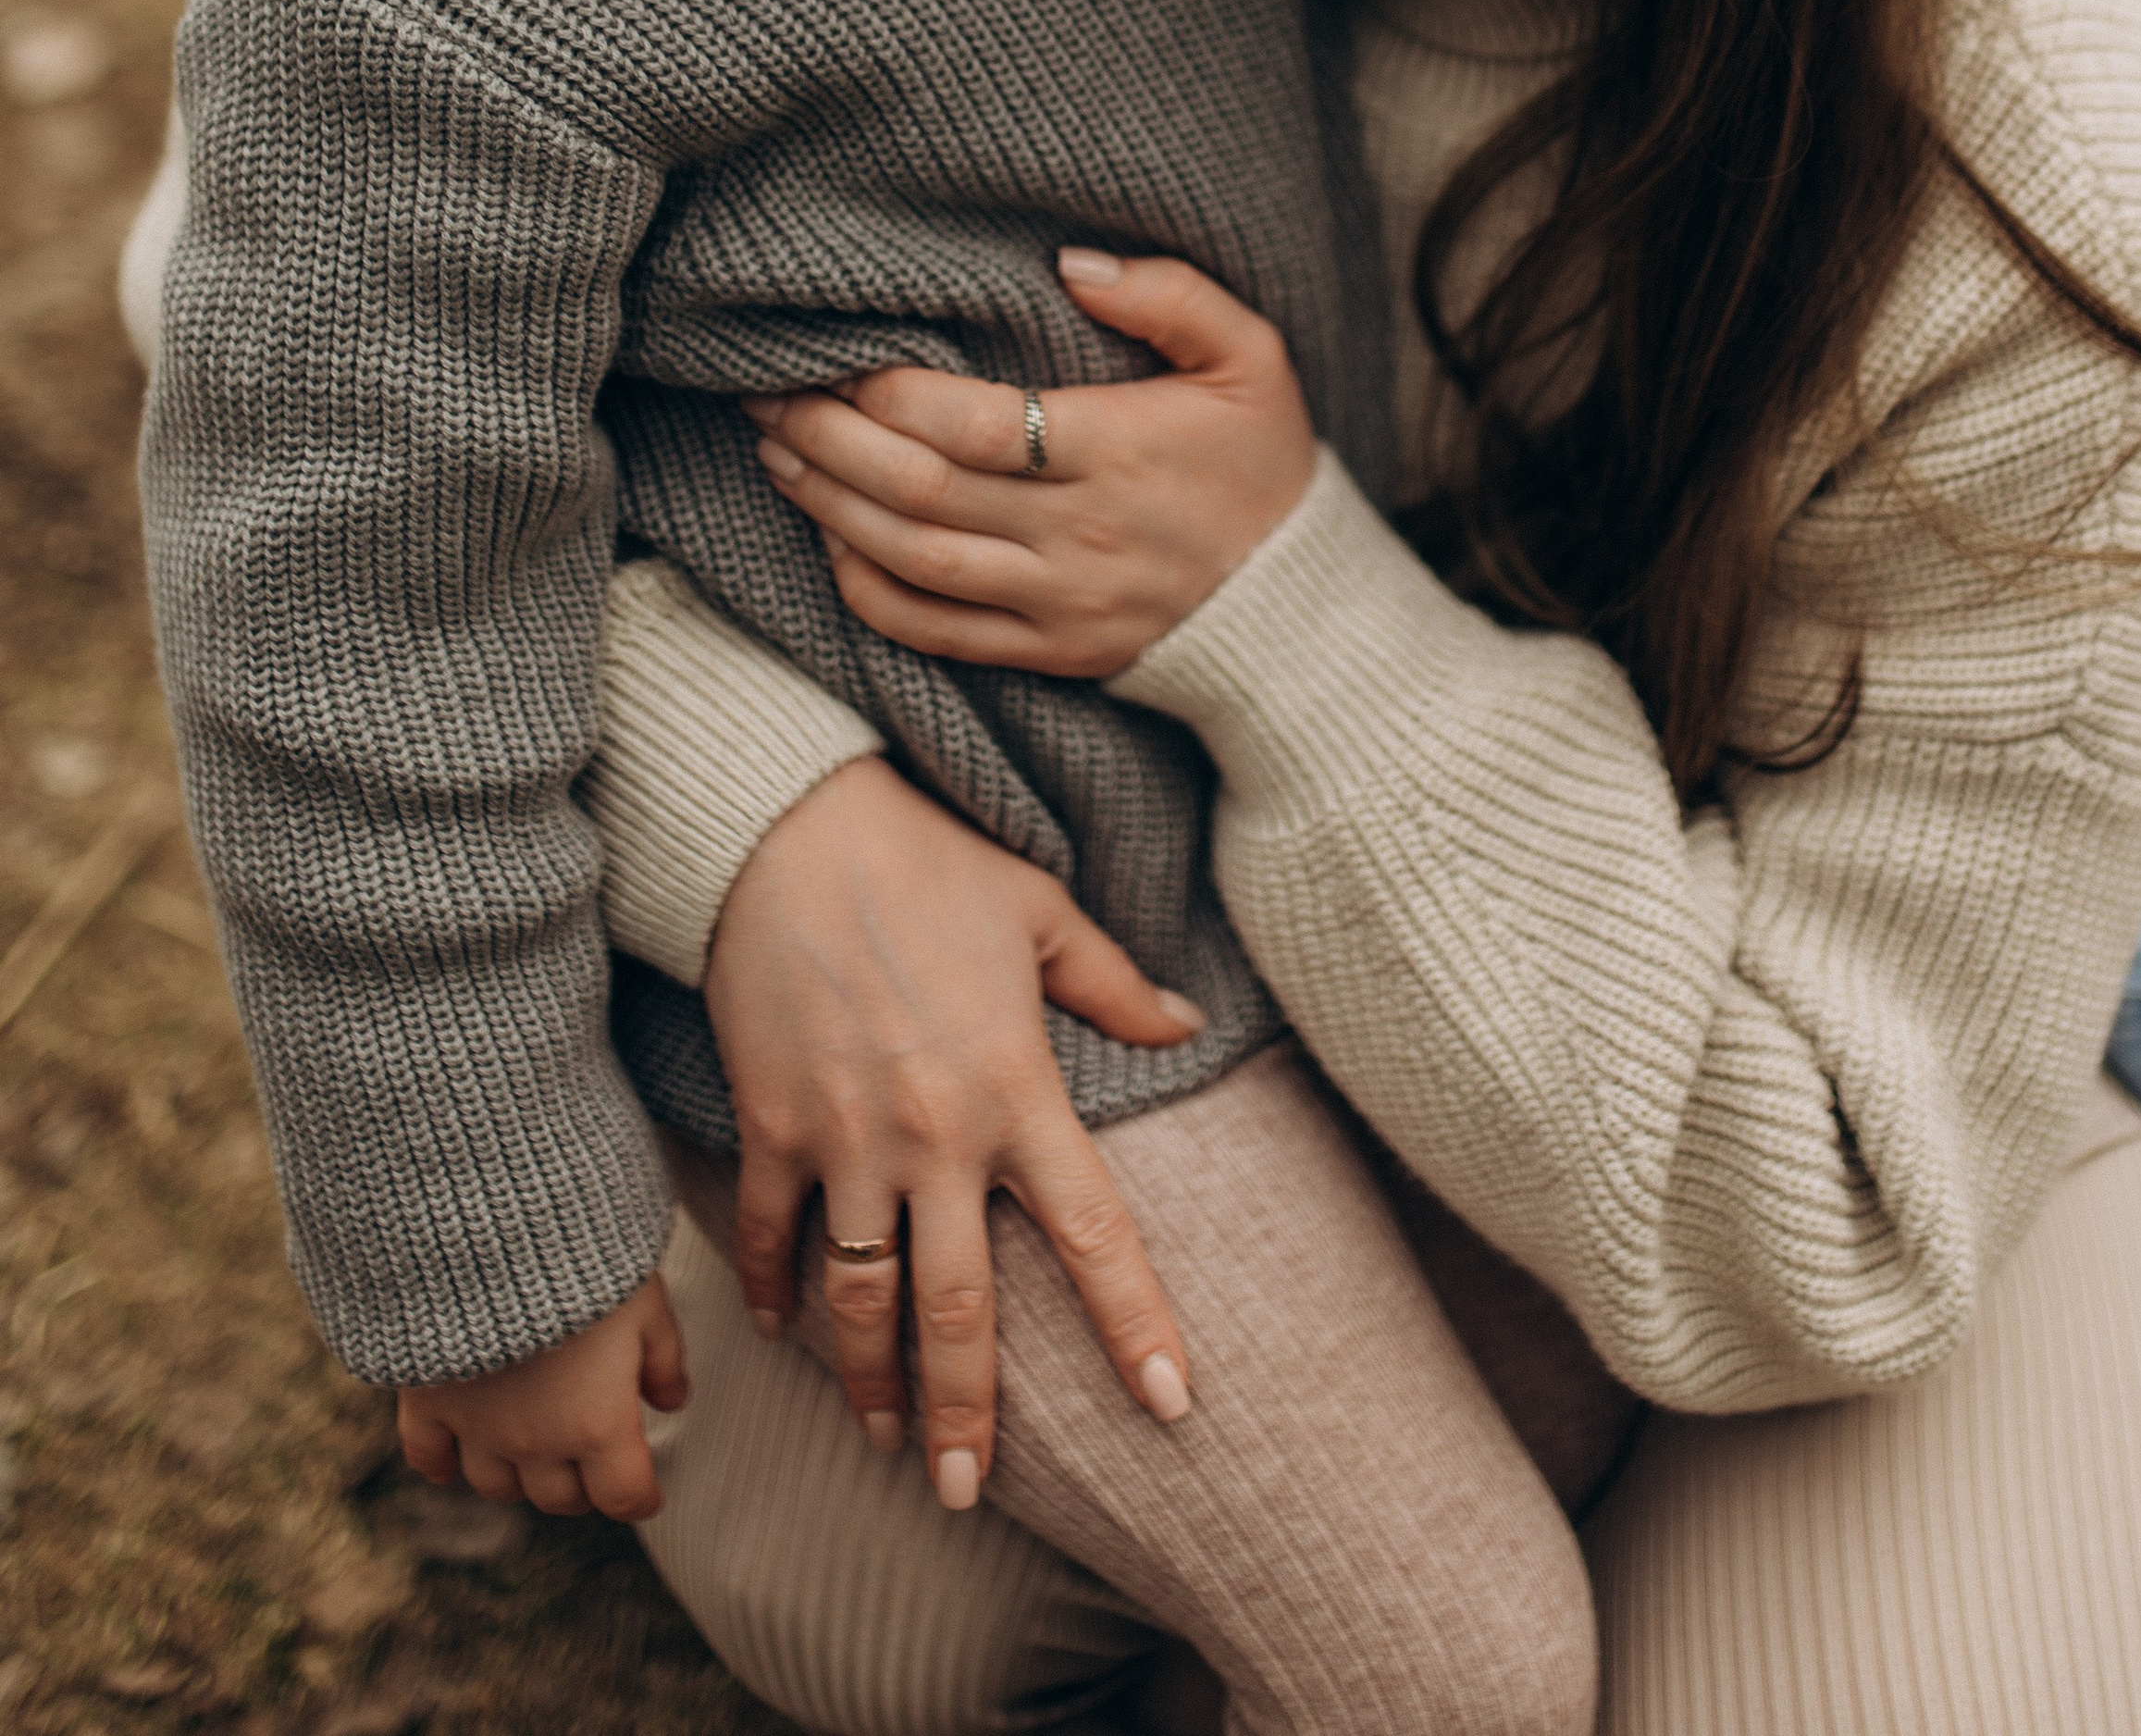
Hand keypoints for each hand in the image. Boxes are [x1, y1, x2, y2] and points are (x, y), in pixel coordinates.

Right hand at [396, 1273, 685, 1522]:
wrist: (499, 1230)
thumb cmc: (588, 1261)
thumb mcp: (647, 1304)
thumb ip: (663, 1360)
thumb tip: (674, 1401)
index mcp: (598, 1425)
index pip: (624, 1496)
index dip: (640, 1496)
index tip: (646, 1491)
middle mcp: (536, 1441)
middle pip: (560, 1498)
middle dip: (583, 1485)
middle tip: (593, 1462)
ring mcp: (477, 1427)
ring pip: (498, 1486)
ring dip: (521, 1477)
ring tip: (535, 1451)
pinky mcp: (430, 1400)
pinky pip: (427, 1457)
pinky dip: (440, 1465)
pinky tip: (450, 1461)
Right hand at [703, 752, 1201, 1507]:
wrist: (788, 828)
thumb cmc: (927, 860)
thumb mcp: (1040, 910)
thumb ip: (1115, 983)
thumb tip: (1188, 1023)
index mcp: (1018, 1089)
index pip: (1094, 1234)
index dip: (1135, 1324)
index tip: (1169, 1406)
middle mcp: (935, 1135)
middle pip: (958, 1308)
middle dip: (964, 1414)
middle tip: (964, 1494)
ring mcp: (845, 1138)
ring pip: (859, 1298)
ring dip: (868, 1382)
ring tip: (884, 1441)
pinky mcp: (771, 1125)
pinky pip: (773, 1238)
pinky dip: (773, 1296)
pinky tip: (781, 1335)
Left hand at [746, 248, 1316, 676]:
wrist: (1299, 609)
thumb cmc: (1262, 464)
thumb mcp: (1253, 357)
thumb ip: (1170, 296)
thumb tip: (1071, 262)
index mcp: (1118, 452)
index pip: (976, 425)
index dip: (891, 394)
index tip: (837, 357)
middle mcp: (1076, 533)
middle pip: (923, 489)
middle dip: (831, 438)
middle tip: (768, 394)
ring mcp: (1057, 602)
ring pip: (914, 559)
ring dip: (831, 507)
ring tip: (778, 453)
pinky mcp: (1046, 652)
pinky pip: (935, 631)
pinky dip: (869, 591)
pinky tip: (829, 543)